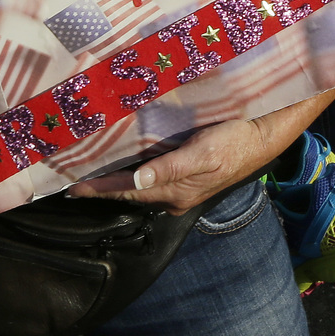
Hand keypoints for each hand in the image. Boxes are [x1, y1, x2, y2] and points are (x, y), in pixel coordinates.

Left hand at [69, 112, 287, 215]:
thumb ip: (170, 168)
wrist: (264, 138)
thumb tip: (138, 180)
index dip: (98, 189)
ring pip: (140, 189)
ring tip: (92, 174)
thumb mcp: (203, 152)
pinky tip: (127, 166)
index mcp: (175, 192)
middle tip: (73, 180)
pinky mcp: (189, 180)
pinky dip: (135, 176)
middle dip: (102, 188)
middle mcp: (175, 197)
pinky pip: (153, 181)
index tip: (70, 189)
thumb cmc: (234, 141)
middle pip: (130, 194)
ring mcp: (182, 190)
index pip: (127, 191)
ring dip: (117, 183)